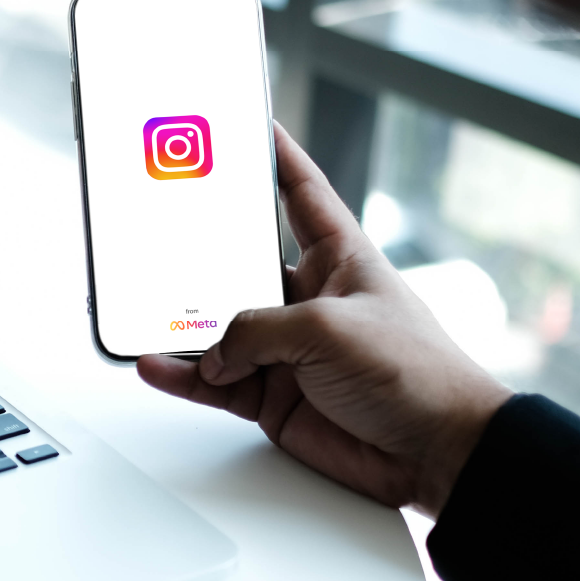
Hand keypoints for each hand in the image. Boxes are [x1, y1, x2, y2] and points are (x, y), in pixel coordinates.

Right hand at [136, 124, 511, 517]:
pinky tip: (155, 365)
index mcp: (340, 259)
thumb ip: (256, 331)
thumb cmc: (417, 375)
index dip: (276, 157)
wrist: (437, 455)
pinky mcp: (271, 397)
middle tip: (155, 233)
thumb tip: (214, 354)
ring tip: (142, 313)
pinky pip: (211, 381)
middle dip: (198, 253)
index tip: (247, 125)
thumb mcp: (328, 328)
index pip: (301, 192)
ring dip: (179, 325)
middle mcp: (308, 300)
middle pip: (237, 265)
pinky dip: (181, 375)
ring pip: (215, 330)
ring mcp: (286, 351)